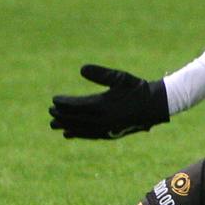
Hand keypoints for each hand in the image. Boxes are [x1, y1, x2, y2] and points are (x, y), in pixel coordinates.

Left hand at [49, 64, 169, 139]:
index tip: (53, 100)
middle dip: (61, 116)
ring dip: (67, 126)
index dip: (64, 103)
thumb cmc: (136, 88)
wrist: (155, 106)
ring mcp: (106, 129)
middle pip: (76, 119)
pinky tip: (69, 134)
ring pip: (81, 129)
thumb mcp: (119, 77)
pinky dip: (78, 134)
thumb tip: (81, 69)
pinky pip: (90, 135)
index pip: (77, 106)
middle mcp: (102, 120)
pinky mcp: (110, 134)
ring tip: (54, 126)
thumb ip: (100, 74)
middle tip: (49, 112)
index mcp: (103, 105)